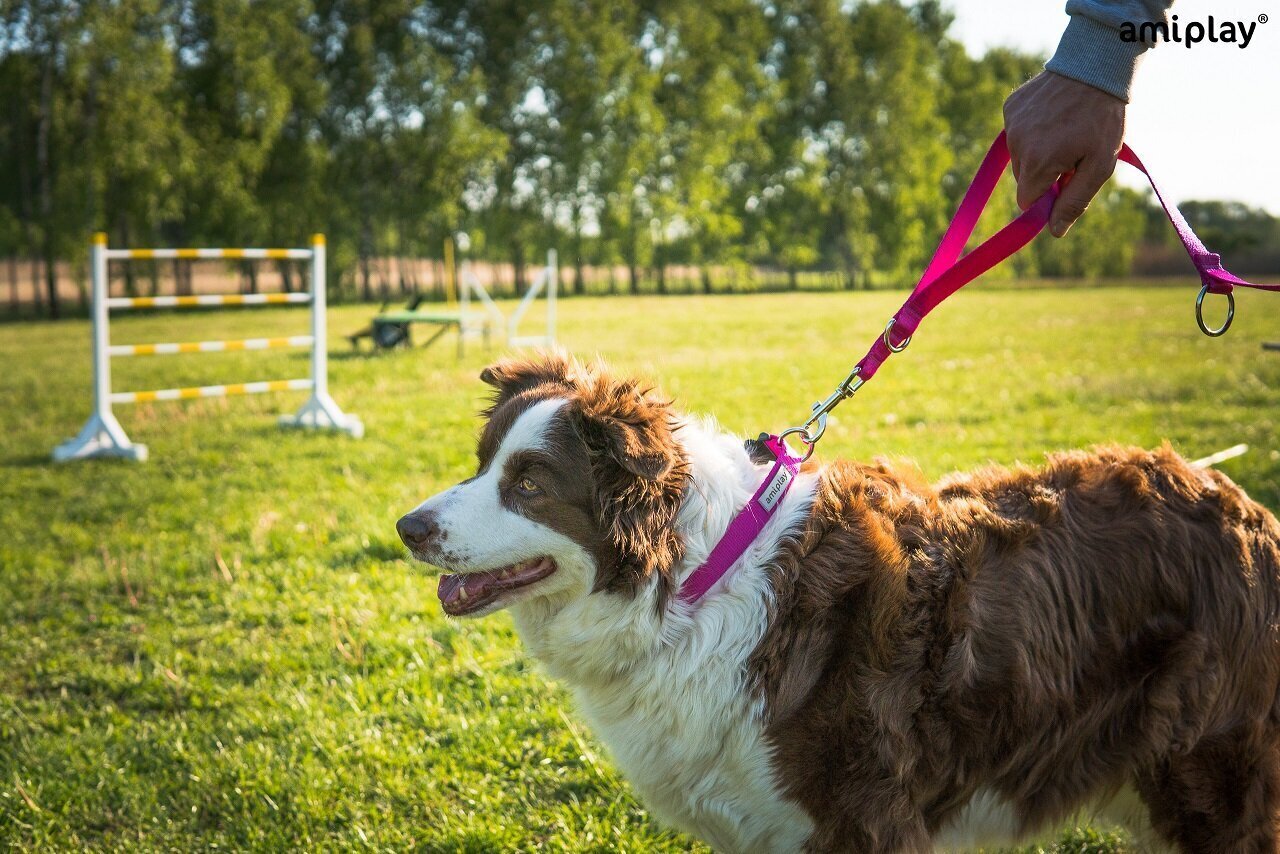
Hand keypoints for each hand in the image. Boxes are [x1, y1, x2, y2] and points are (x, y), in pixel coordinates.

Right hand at [1003, 71, 1125, 237]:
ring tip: (1064, 131)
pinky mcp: (1010, 107)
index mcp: (1038, 163)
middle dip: (1044, 174)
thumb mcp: (1099, 165)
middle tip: (1072, 154)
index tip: (1065, 184)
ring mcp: (1011, 124)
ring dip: (1038, 153)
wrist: (1096, 65)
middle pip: (1023, 180)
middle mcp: (1017, 145)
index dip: (1047, 198)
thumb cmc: (1103, 119)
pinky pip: (1016, 133)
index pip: (1027, 200)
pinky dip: (1032, 131)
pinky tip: (1053, 116)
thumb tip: (1054, 231)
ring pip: (1019, 157)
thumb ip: (1074, 201)